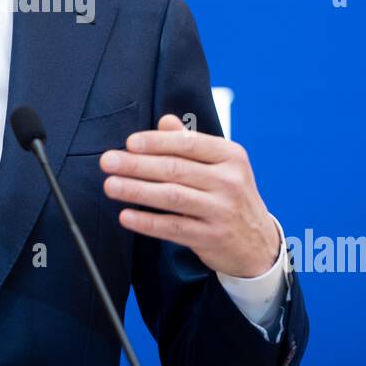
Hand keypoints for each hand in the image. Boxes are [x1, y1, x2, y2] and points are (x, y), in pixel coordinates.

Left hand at [99, 113, 280, 277]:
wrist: (258, 243)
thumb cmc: (231, 197)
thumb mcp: (221, 165)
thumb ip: (191, 143)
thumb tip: (164, 122)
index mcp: (231, 156)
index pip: (188, 144)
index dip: (156, 142)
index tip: (129, 143)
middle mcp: (229, 181)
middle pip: (175, 169)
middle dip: (137, 164)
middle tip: (108, 161)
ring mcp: (222, 210)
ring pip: (172, 196)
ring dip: (137, 190)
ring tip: (110, 185)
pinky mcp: (212, 236)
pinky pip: (173, 227)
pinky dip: (147, 222)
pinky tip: (126, 216)